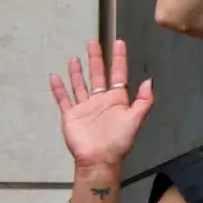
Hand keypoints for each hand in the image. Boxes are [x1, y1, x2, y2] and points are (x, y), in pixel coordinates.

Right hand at [50, 40, 154, 174]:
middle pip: (97, 75)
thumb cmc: (118, 141)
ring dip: (77, 72)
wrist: (99, 159)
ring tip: (74, 57)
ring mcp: (84, 107)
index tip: (119, 43)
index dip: (119, 59)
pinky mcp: (71, 115)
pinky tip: (54, 77)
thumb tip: (148, 81)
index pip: (118, 74)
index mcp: (117, 100)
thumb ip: (144, 101)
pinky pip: (63, 99)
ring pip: (80, 85)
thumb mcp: (136, 120)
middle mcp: (100, 101)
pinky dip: (58, 89)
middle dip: (96, 59)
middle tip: (93, 42)